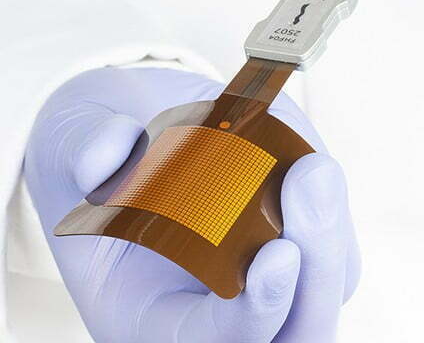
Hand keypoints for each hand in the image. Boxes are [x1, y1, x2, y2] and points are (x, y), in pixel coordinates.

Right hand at [24, 67, 359, 341]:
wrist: (139, 122)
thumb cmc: (107, 148)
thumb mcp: (73, 141)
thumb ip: (82, 148)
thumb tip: (108, 155)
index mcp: (149, 310)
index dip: (251, 318)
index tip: (277, 255)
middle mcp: (210, 303)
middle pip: (290, 332)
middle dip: (315, 275)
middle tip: (309, 188)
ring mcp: (254, 267)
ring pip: (320, 289)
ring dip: (331, 239)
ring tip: (314, 171)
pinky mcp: (282, 228)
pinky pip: (329, 241)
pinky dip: (329, 209)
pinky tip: (307, 164)